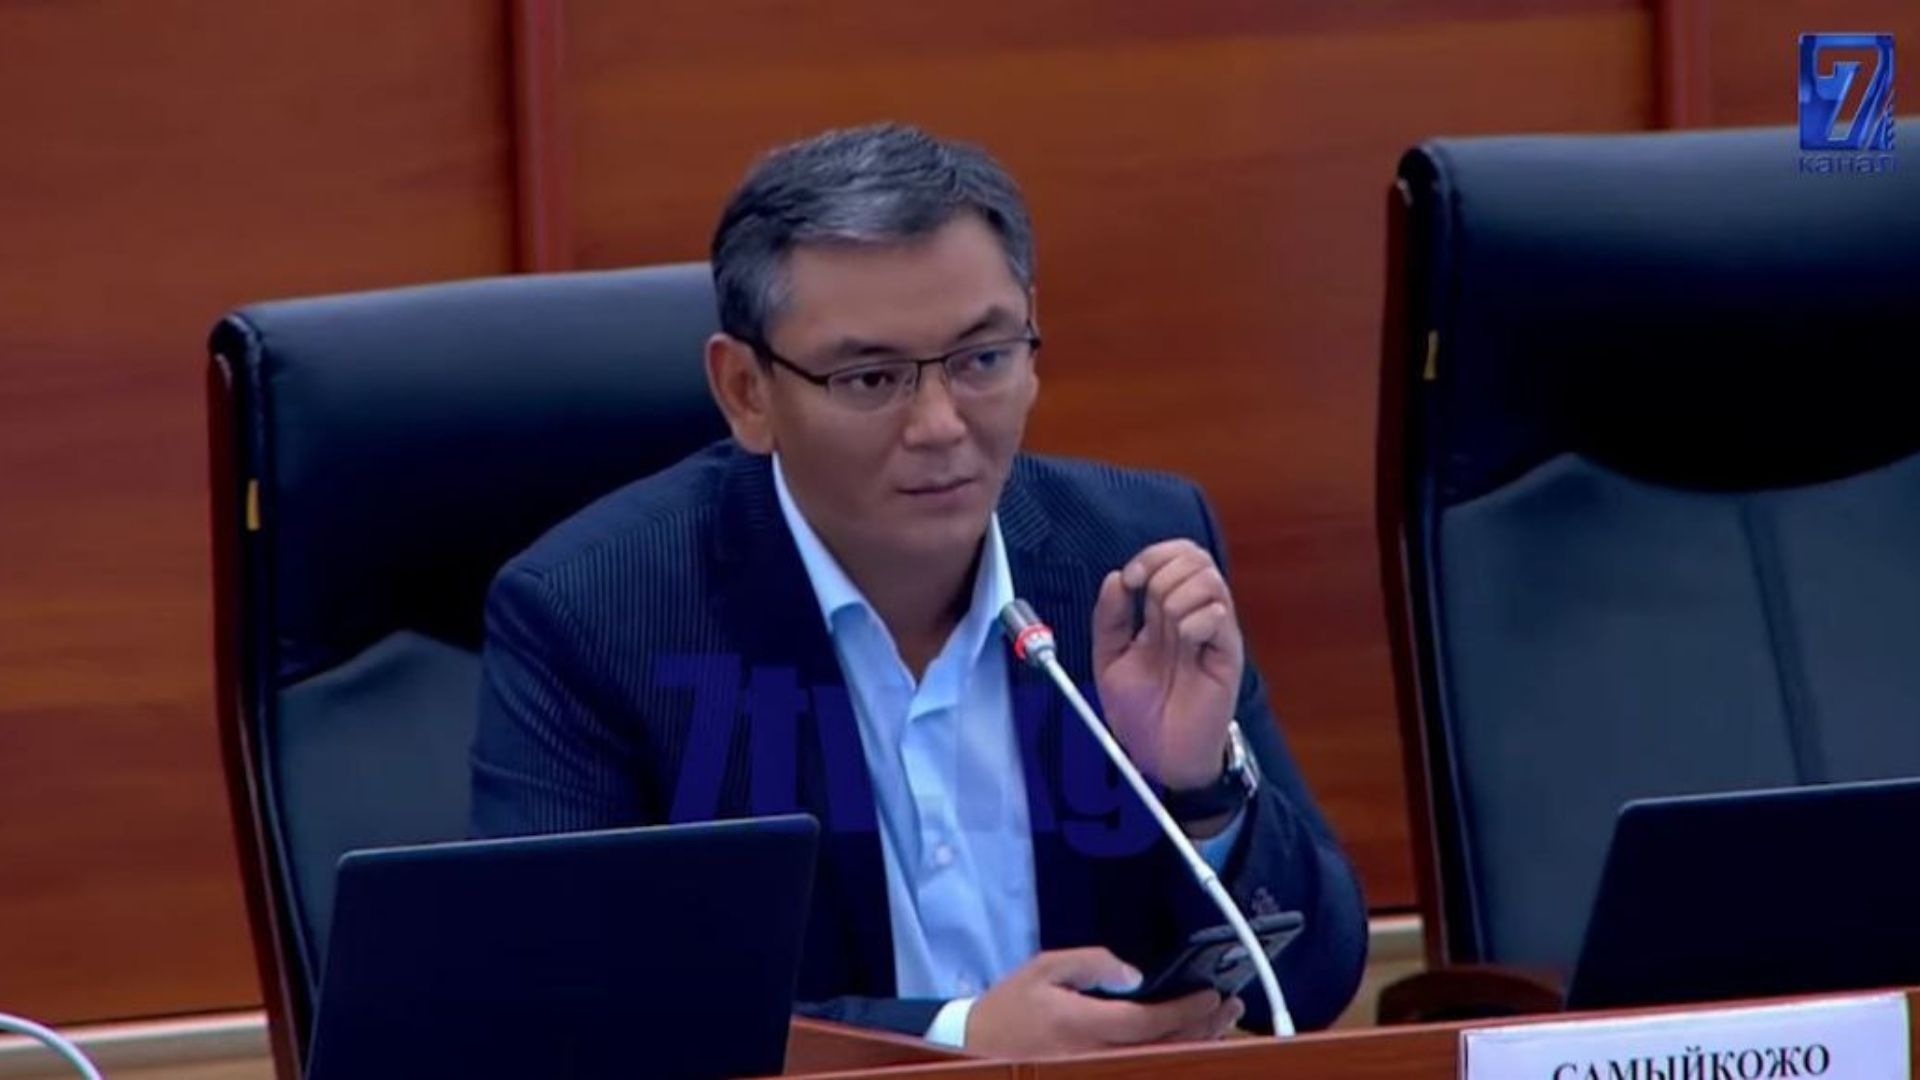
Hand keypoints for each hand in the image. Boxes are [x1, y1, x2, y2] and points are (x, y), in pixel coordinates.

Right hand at [964, 948, 1244, 1056]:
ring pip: (1160, 1065)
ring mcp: (1098, 1074)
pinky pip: (1143, 1073)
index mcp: (1084, 1025)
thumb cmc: (1010, 1007)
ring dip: (1194, 1044)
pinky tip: (1187, 1045)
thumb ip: (1092, 963)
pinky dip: (1170, 1059)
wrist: (974, 1049)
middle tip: (1229, 1006)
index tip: (1213, 993)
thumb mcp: (1045, 969)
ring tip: (1219, 1023)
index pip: (1150, 1021)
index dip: (1187, 1009)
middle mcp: (1098, 1057)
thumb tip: (1135, 973)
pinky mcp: (1095, 1079)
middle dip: (1202, 1027)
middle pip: (1165, 1048)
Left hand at [1091, 540, 1243, 790]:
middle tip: (1149, 607)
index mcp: (1165, 612)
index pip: (1174, 556)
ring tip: (1169, 631)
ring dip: (1178, 597)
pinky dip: (1195, 621)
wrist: (1160, 754)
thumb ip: (1109, 618)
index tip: (1132, 580)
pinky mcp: (1227, 654)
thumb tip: (1115, 579)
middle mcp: (1193, 615)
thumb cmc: (1141, 712)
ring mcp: (1213, 633)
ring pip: (1208, 579)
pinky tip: (1186, 643)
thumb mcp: (1108, 659)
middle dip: (1163, 572)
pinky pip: (1218, 615)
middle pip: (1194, 557)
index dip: (1153, 556)